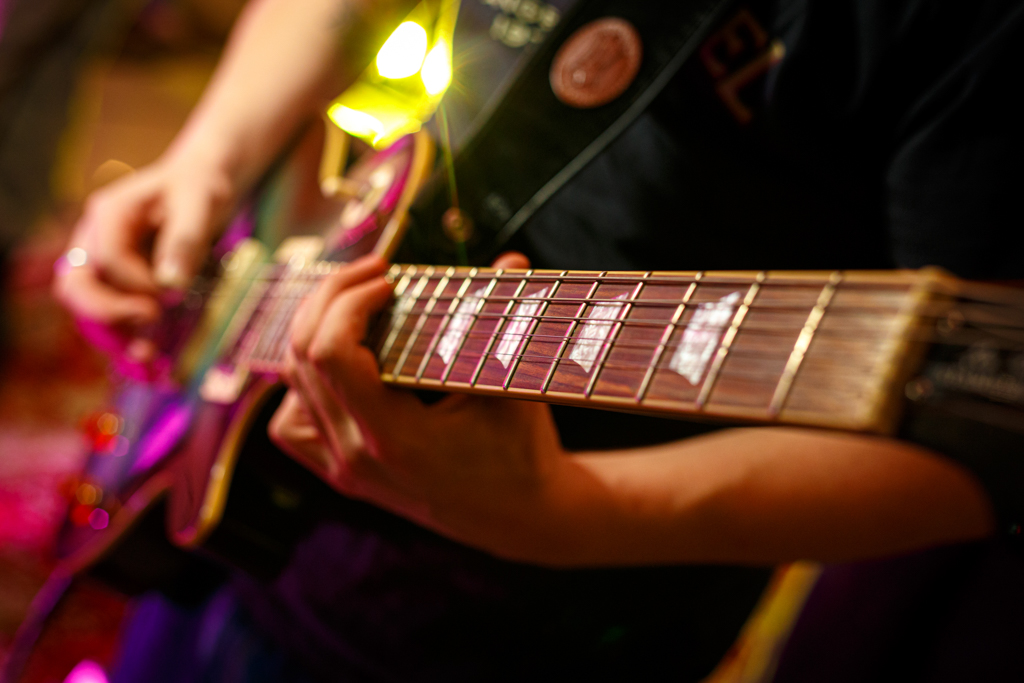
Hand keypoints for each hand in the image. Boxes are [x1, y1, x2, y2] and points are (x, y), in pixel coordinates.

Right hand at [53, 151, 234, 374]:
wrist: (202, 185)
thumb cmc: (201, 187)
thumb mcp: (200, 204)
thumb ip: (184, 241)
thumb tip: (169, 286)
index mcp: (109, 214)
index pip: (106, 259)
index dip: (135, 284)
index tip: (171, 295)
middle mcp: (94, 238)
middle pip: (76, 286)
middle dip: (106, 316)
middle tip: (148, 332)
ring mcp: (101, 262)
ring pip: (87, 306)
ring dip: (114, 336)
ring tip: (149, 361)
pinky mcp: (117, 283)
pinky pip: (110, 314)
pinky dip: (128, 337)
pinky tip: (153, 359)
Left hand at [269, 253, 571, 558]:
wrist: (519, 519)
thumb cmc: (523, 455)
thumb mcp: (518, 390)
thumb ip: (509, 323)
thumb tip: (513, 259)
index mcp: (395, 438)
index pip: (333, 354)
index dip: (350, 301)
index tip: (390, 280)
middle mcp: (355, 457)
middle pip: (303, 357)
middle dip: (332, 298)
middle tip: (373, 272)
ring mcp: (343, 469)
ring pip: (292, 385)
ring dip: (314, 330)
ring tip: (356, 303)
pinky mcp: (342, 473)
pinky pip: (293, 423)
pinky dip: (303, 382)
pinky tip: (339, 362)